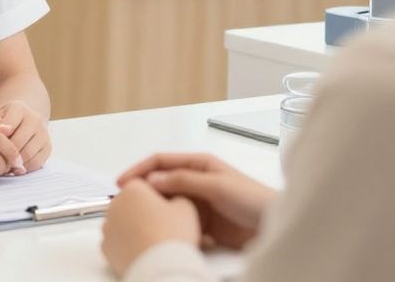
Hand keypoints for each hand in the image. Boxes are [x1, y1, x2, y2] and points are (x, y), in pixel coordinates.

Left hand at [0, 99, 50, 173]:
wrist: (22, 121)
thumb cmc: (3, 121)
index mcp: (19, 108)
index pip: (7, 126)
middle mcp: (34, 118)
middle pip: (18, 142)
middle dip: (4, 155)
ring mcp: (44, 132)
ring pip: (27, 154)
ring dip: (14, 164)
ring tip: (2, 167)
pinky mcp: (48, 146)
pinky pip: (36, 162)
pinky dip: (24, 168)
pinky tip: (14, 168)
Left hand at [101, 179, 199, 276]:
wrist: (160, 267)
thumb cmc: (171, 236)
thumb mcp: (186, 206)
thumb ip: (177, 194)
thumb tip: (173, 197)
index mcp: (133, 190)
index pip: (144, 183)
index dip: (159, 194)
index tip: (169, 205)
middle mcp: (115, 205)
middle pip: (131, 202)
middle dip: (144, 209)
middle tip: (163, 223)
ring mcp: (108, 227)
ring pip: (123, 221)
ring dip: (135, 226)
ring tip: (154, 237)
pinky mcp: (106, 248)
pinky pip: (118, 240)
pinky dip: (127, 243)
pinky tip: (143, 247)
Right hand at [118, 152, 275, 249]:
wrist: (273, 225)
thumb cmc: (251, 199)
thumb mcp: (216, 185)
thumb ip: (184, 180)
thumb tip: (153, 179)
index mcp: (199, 164)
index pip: (161, 161)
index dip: (139, 170)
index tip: (121, 183)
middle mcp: (196, 180)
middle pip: (162, 183)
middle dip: (144, 193)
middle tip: (127, 206)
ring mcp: (199, 202)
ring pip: (169, 205)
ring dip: (159, 212)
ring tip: (145, 222)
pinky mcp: (203, 222)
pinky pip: (180, 222)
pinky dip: (174, 227)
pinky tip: (170, 233)